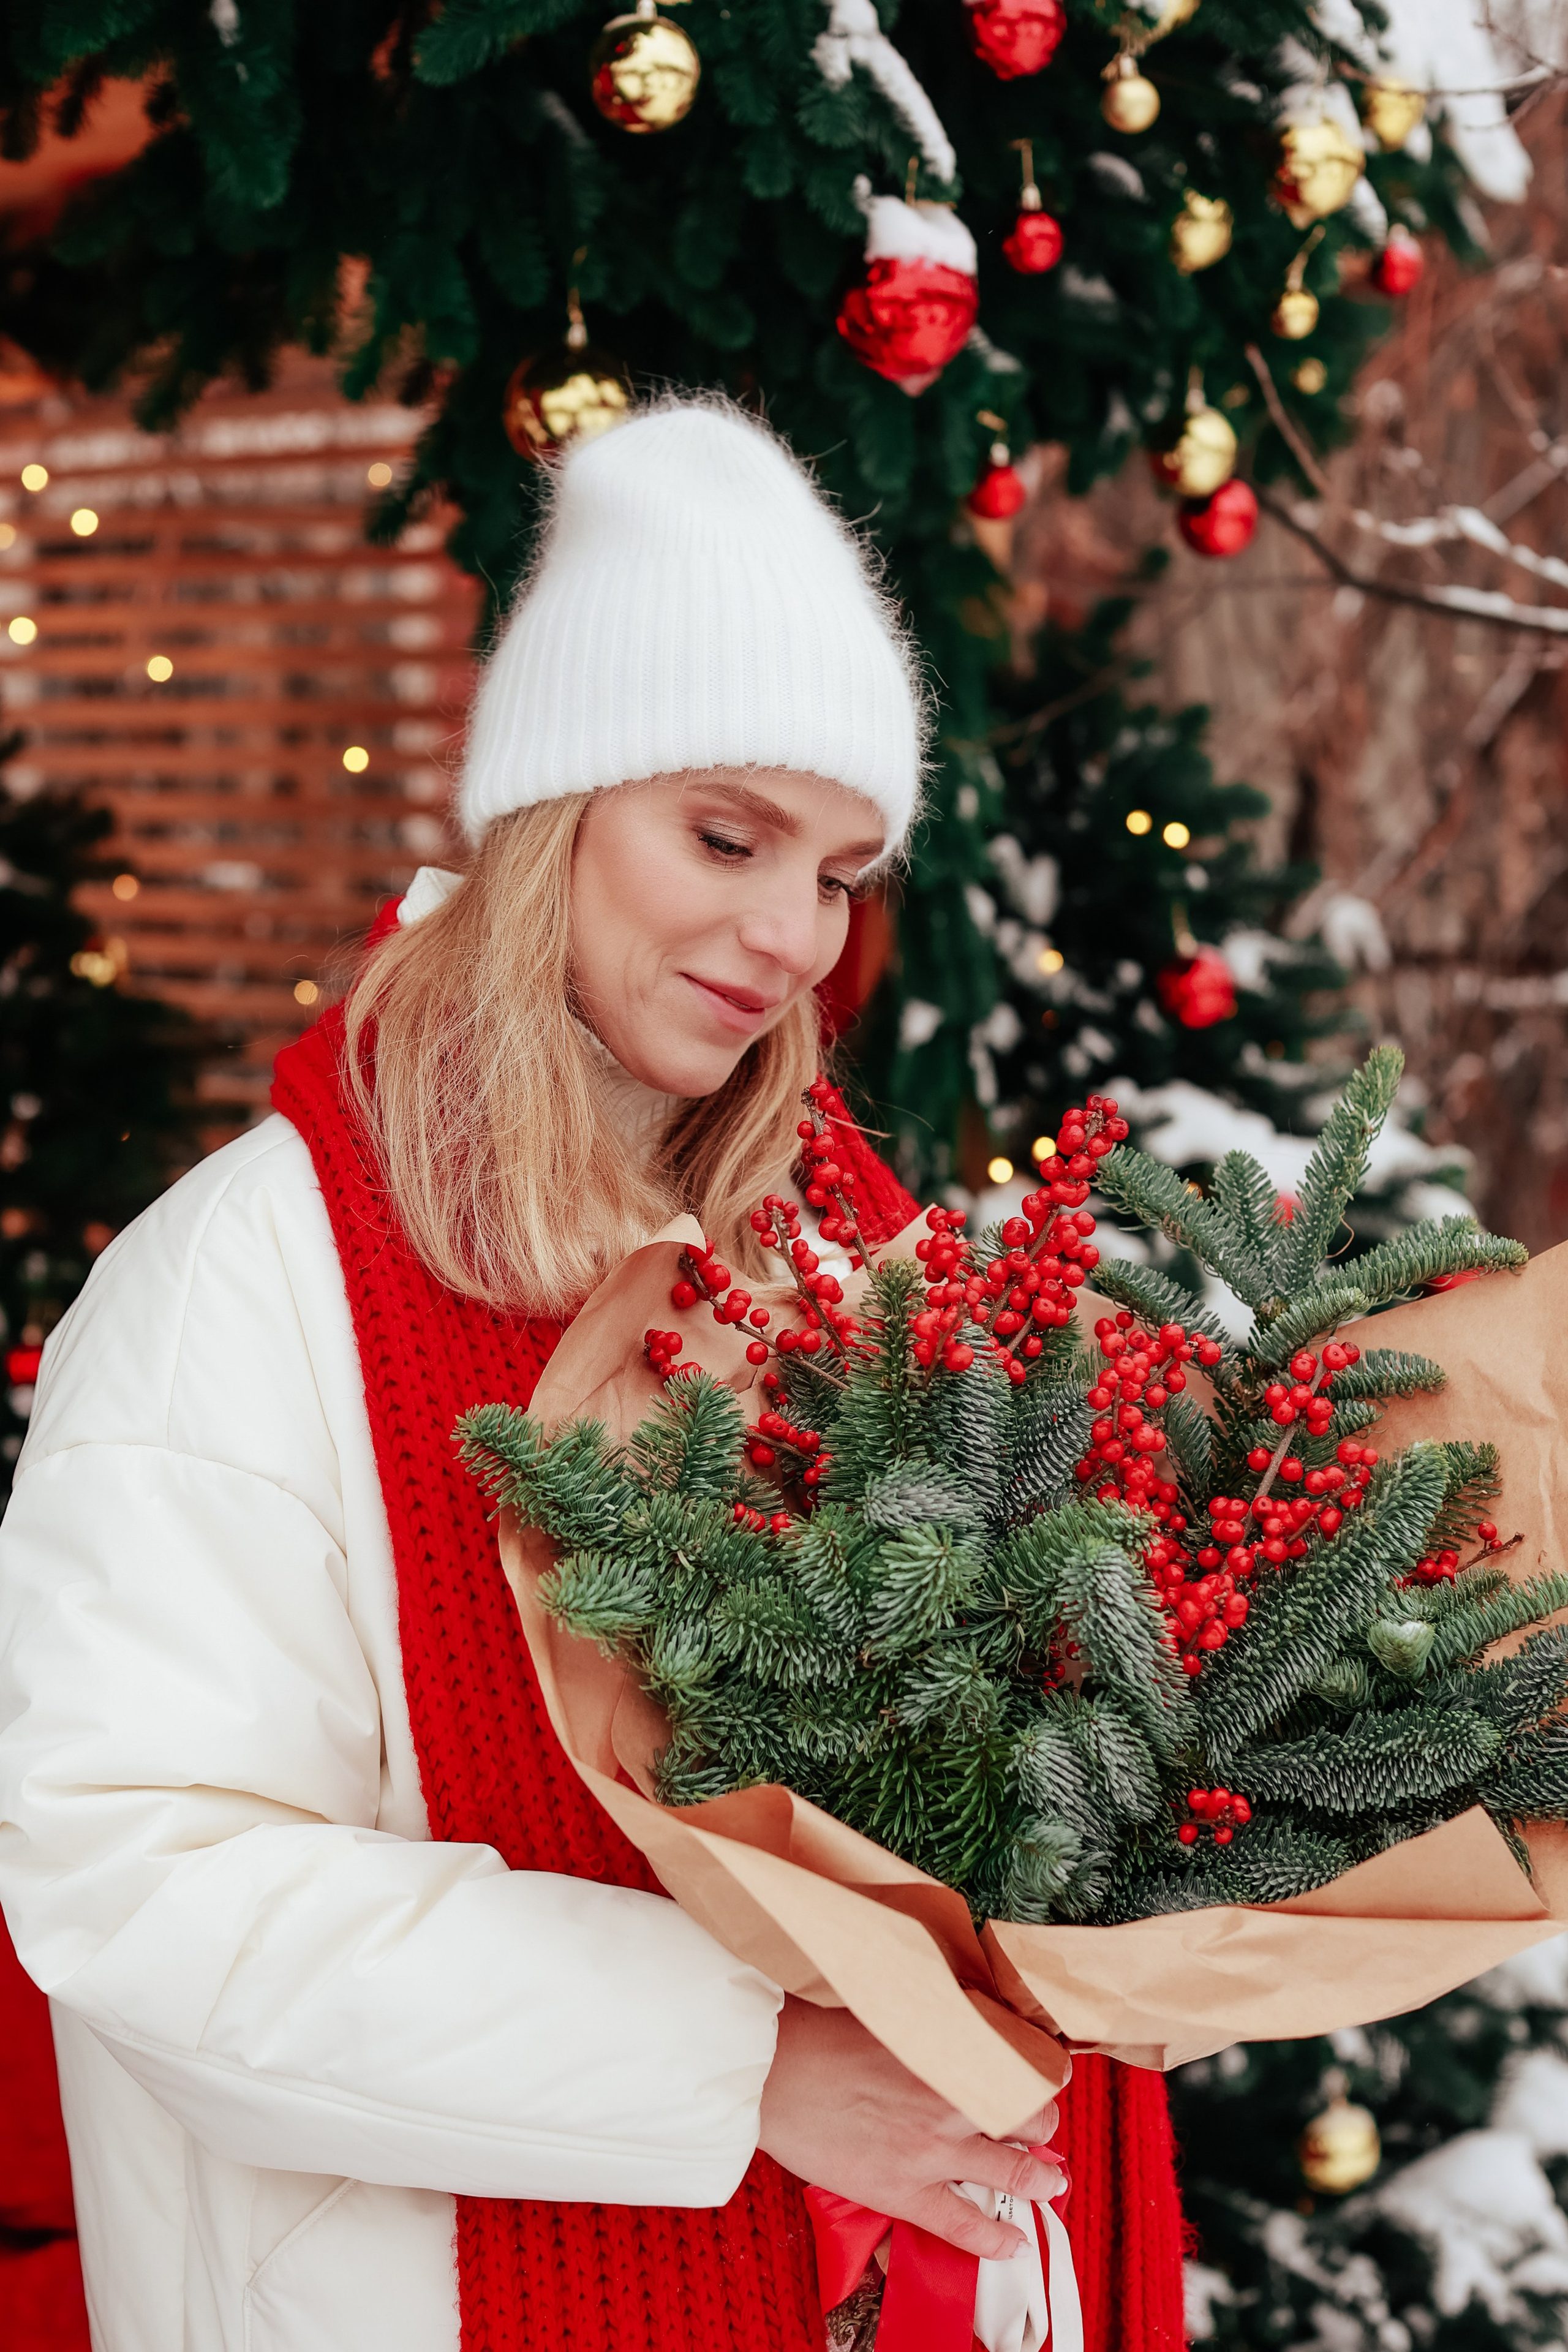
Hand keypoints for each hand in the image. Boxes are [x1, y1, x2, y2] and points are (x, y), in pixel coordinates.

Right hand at [757, 1996, 1059, 2260]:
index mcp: (955, 2051)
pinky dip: (994, 2240)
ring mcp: (933, 2150)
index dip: (1041, 2072)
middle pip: (1031, 2116)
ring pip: (1014, 2172)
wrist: (776, 2071)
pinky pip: (964, 2225)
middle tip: (1040, 2127)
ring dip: (1039, 2179)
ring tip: (1050, 2182)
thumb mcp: (897, 2010)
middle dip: (1041, 2123)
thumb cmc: (823, 2032)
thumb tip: (966, 2018)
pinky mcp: (905, 2191)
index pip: (1025, 2063)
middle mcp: (956, 2100)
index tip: (1045, 2074)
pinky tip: (1012, 2244)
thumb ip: (938, 2022)